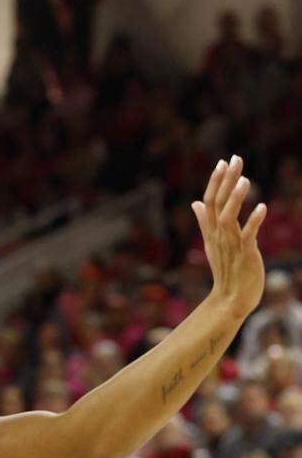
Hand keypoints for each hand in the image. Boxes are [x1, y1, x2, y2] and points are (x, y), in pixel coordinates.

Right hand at [192, 155, 267, 317]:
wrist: (231, 298)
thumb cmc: (225, 270)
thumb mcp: (211, 243)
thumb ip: (204, 221)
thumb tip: (195, 202)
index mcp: (211, 230)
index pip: (210, 201)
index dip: (215, 181)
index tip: (222, 162)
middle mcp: (218, 234)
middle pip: (219, 203)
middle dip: (226, 181)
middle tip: (234, 159)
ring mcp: (230, 244)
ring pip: (229, 216)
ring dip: (236, 198)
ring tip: (244, 179)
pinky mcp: (245, 254)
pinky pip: (248, 236)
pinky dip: (254, 222)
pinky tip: (263, 208)